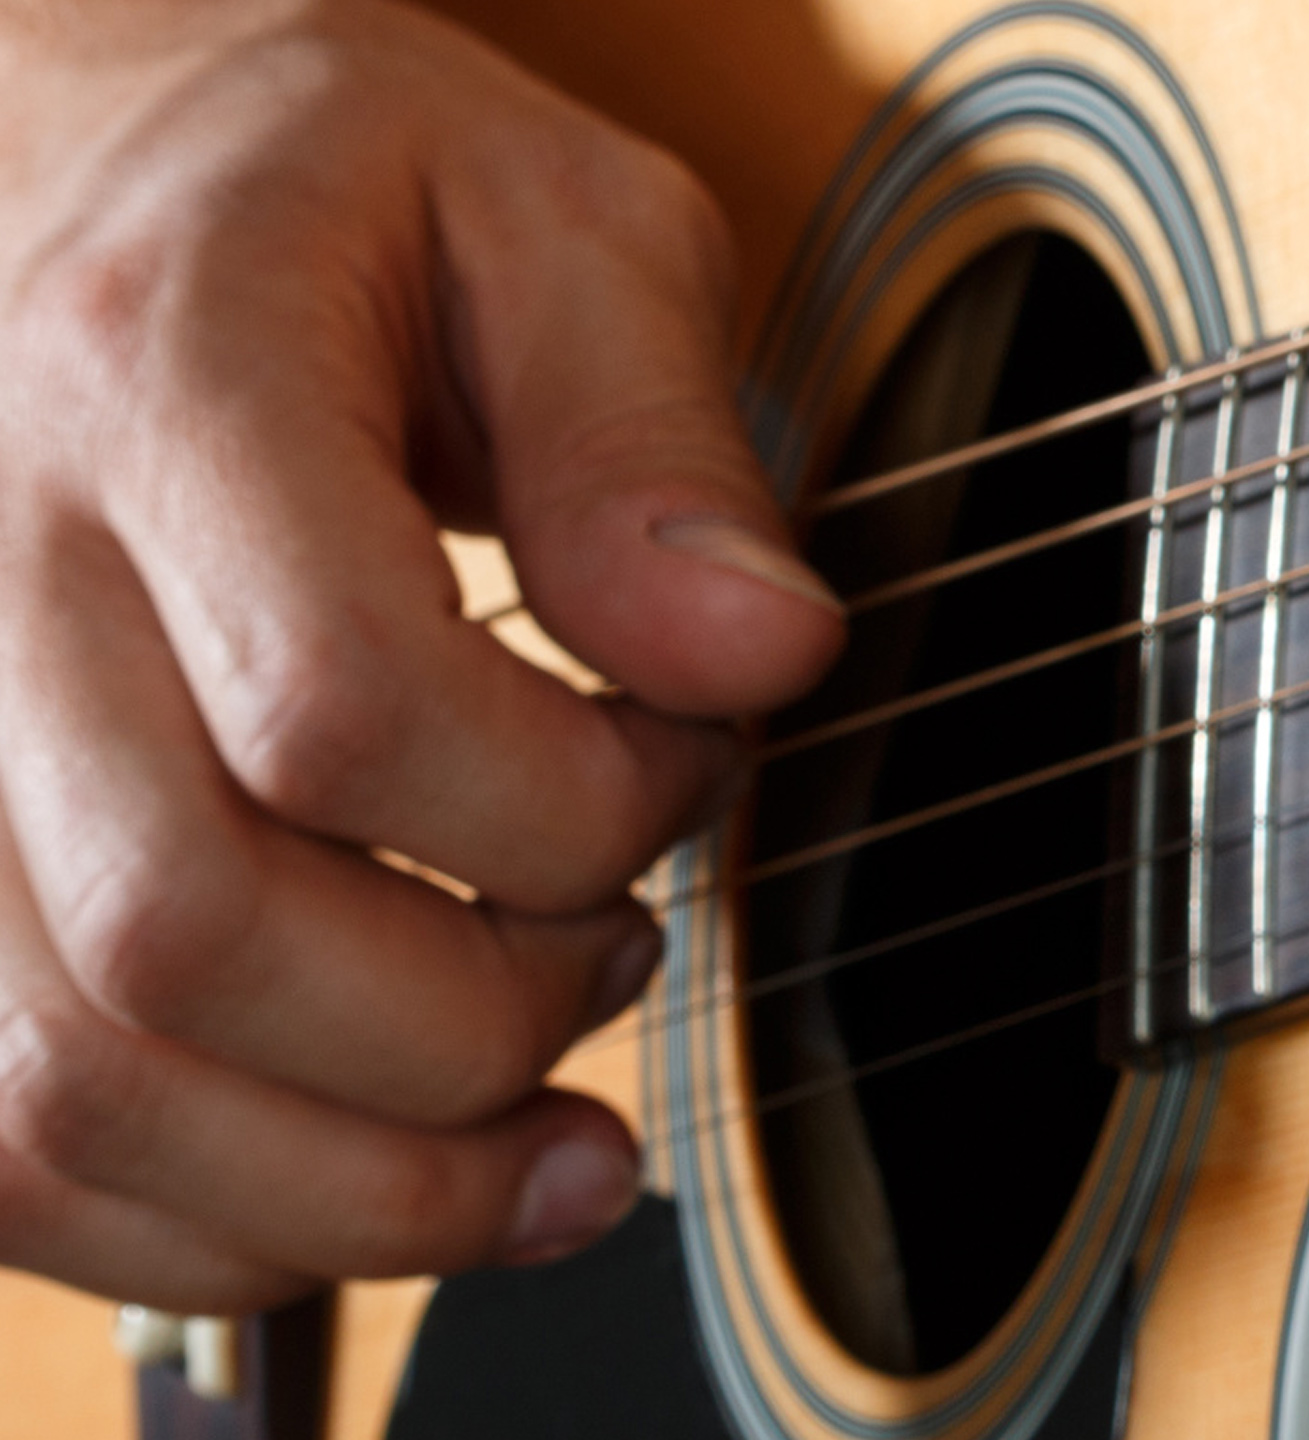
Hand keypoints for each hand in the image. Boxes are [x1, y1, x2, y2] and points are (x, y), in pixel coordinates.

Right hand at [0, 0, 841, 1309]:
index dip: (572, 805)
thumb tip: (757, 656)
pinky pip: (4, 1144)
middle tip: (617, 940)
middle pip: (195, 937)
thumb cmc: (325, 195)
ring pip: (76, 1087)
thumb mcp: (550, 218)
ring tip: (543, 1133)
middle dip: (479, 1016)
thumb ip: (654, 440)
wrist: (92, 180)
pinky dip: (218, 1217)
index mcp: (164, 376)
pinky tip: (380, 1174)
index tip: (682, 760)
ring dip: (364, 1183)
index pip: (341, 702)